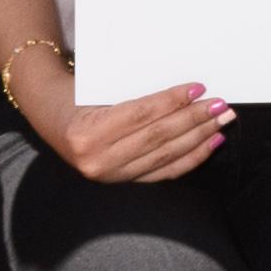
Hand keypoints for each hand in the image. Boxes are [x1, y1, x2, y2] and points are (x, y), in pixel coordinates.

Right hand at [44, 78, 226, 184]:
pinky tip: (209, 144)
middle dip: (194, 120)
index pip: (142, 115)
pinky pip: (163, 171)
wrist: (49, 115)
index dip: (173, 102)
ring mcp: (110, 175)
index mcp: (87, 133)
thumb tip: (186, 91)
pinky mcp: (121, 182)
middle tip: (221, 106)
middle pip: (158, 137)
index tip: (199, 89)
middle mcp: (97, 160)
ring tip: (220, 122)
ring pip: (165, 156)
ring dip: (198, 138)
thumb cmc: (73, 95)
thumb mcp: (95, 88)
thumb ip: (135, 94)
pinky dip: (190, 158)